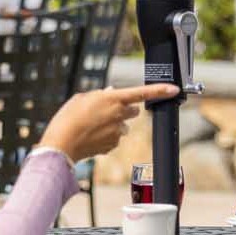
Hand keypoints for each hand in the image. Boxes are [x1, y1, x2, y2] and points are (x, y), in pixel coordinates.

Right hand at [39, 84, 178, 163]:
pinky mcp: (113, 145)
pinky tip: (91, 137)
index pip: (142, 93)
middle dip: (126, 110)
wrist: (61, 145)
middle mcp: (118, 115)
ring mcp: (117, 132)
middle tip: (109, 110)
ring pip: (123, 126)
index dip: (160, 90)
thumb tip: (112, 94)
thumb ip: (100, 96)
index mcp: (112, 100)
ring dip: (114, 124)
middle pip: (134, 111)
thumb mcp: (81, 98)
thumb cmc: (68, 118)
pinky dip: (106, 137)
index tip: (174, 89)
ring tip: (92, 126)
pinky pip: (114, 139)